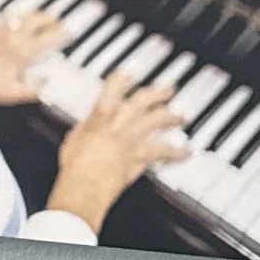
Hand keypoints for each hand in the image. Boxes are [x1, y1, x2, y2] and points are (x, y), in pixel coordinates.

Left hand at [0, 9, 65, 107]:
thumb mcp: (14, 94)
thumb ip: (33, 89)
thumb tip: (46, 83)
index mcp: (23, 51)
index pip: (50, 37)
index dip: (63, 34)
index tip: (71, 32)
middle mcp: (14, 38)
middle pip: (39, 19)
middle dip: (52, 19)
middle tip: (59, 22)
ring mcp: (2, 33)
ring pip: (24, 15)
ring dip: (36, 15)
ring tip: (43, 17)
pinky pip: (10, 18)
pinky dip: (20, 16)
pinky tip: (20, 19)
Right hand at [48, 71, 186, 233]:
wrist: (85, 185)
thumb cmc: (76, 166)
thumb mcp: (74, 140)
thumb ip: (85, 129)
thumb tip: (86, 127)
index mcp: (101, 114)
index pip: (114, 86)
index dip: (123, 79)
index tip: (130, 75)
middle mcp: (120, 120)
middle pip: (145, 98)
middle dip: (158, 92)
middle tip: (168, 90)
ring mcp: (134, 136)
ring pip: (160, 119)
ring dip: (172, 117)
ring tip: (181, 117)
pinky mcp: (143, 154)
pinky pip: (165, 151)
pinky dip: (177, 152)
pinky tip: (186, 152)